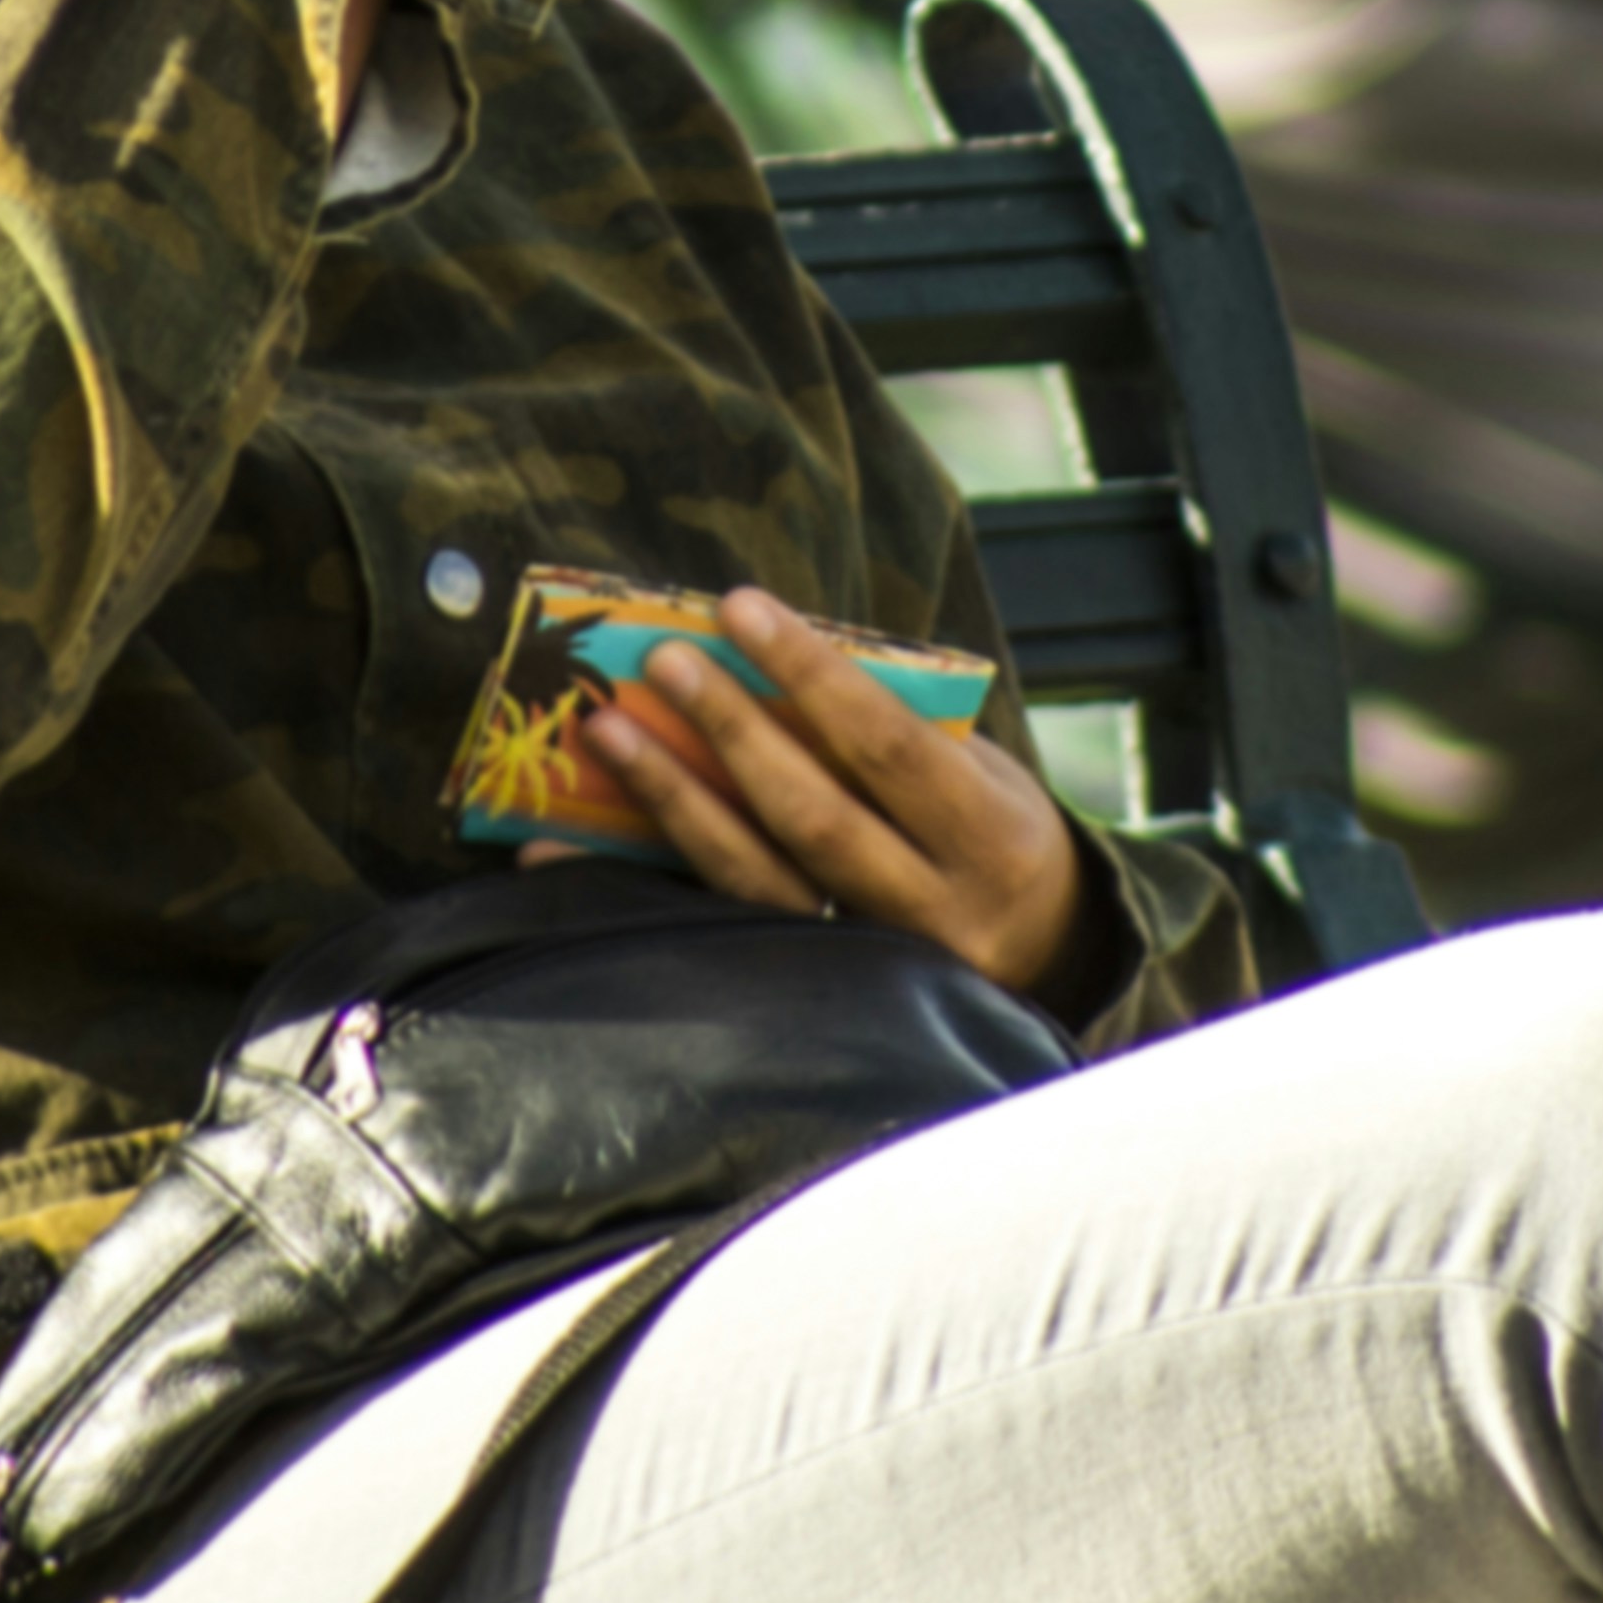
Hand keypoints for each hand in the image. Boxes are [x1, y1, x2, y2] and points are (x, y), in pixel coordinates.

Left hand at [572, 590, 1093, 1004]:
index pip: (890, 746)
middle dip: (733, 731)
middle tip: (664, 660)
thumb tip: (768, 657)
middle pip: (814, 816)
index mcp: (991, 839)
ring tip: (606, 730)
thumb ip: (898, 729)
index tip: (741, 608)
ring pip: (754, 882)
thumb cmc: (989, 829)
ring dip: (672, 800)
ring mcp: (872, 969)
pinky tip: (562, 847)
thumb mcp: (980, 772)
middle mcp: (935, 912)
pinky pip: (711, 929)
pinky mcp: (811, 995)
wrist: (1041, 952)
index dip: (811, 675)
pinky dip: (635, 883)